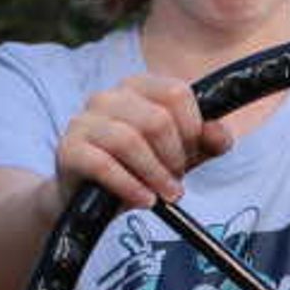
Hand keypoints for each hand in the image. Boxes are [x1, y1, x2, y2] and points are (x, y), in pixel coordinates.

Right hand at [57, 71, 219, 209]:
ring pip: (129, 140)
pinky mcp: (68, 150)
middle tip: (176, 182)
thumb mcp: (178, 155)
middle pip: (156, 119)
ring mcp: (84, 121)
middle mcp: (107, 96)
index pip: (177, 92)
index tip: (191, 155)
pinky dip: (129, 185)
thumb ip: (205, 143)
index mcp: (137, 87)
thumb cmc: (137, 170)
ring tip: (164, 196)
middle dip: (174, 157)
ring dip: (155, 174)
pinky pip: (103, 164)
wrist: (87, 202)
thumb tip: (221, 135)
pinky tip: (144, 200)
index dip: (192, 129)